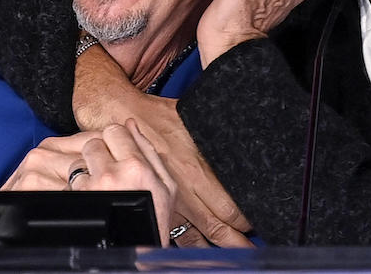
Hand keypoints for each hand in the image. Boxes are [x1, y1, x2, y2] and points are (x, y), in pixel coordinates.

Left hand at [0, 122, 178, 246]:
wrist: (139, 253)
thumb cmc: (154, 221)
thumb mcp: (165, 185)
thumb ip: (148, 151)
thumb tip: (131, 125)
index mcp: (137, 167)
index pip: (115, 131)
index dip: (115, 140)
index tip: (116, 151)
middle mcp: (113, 174)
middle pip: (93, 143)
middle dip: (98, 154)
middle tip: (107, 170)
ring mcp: (93, 189)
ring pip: (78, 160)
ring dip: (85, 170)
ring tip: (97, 186)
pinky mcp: (79, 201)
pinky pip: (70, 182)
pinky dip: (76, 188)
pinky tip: (89, 198)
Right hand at [74, 48, 253, 246]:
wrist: (116, 114)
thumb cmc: (154, 114)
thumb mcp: (191, 116)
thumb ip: (213, 128)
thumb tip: (238, 125)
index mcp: (195, 169)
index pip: (227, 206)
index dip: (243, 220)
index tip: (254, 225)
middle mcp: (182, 189)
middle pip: (214, 227)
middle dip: (233, 242)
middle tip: (247, 251)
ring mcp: (164, 200)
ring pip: (191, 236)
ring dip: (209, 248)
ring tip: (227, 257)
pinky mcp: (152, 202)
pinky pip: (171, 230)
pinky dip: (184, 242)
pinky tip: (195, 251)